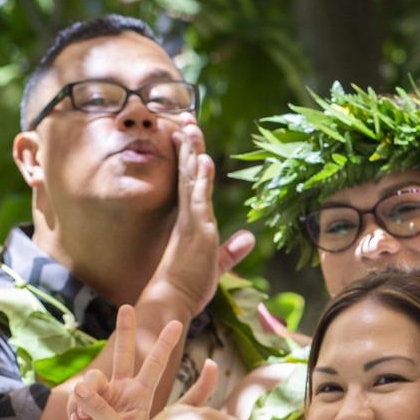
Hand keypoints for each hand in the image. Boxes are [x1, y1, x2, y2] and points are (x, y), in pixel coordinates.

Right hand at [69, 307, 183, 419]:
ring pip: (91, 379)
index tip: (176, 323)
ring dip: (85, 398)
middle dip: (125, 332)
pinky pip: (75, 397)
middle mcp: (123, 394)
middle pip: (123, 355)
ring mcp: (103, 399)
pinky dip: (73, 410)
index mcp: (141, 398)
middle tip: (127, 306)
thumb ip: (99, 407)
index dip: (163, 344)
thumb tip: (81, 387)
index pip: (154, 365)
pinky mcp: (84, 408)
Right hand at [148, 123, 254, 311]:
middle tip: (186, 119)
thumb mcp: (216, 264)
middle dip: (187, 146)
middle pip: (186, 173)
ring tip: (191, 126)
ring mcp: (190, 222)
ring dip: (192, 152)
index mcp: (189, 221)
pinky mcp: (196, 231)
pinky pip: (198, 199)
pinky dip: (201, 179)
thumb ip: (231, 250)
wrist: (171, 300)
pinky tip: (204, 160)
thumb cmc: (189, 285)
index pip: (188, 183)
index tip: (187, 137)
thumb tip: (248, 238)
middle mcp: (187, 217)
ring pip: (190, 180)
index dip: (188, 159)